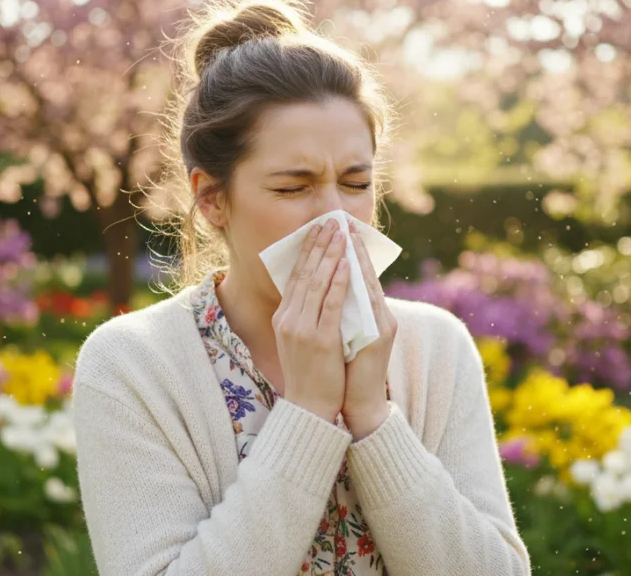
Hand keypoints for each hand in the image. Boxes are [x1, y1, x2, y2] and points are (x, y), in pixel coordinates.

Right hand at [272, 218, 349, 423]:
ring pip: (317, 283)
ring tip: (340, 233)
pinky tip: (347, 264)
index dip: (307, 251)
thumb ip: (305, 315)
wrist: (310, 407)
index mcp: (283, 318)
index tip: (317, 230)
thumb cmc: (311, 374)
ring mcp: (302, 329)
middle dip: (318, 245)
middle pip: (304, 273)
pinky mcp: (320, 340)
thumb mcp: (299, 340)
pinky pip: (330, 304)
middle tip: (329, 222)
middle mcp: (289, 319)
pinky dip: (339, 282)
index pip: (295, 276)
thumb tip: (321, 289)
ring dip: (330, 255)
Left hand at [342, 221, 396, 439]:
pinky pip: (364, 305)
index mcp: (375, 315)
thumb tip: (328, 289)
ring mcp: (382, 327)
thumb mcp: (346, 336)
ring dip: (353, 258)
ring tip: (343, 236)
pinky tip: (347, 267)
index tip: (341, 230)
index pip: (363, 277)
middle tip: (340, 223)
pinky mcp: (378, 339)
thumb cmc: (348, 372)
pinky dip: (354, 285)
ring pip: (367, 285)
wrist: (359, 404)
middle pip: (367, 275)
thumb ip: (344, 313)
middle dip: (352, 248)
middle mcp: (382, 317)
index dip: (353, 253)